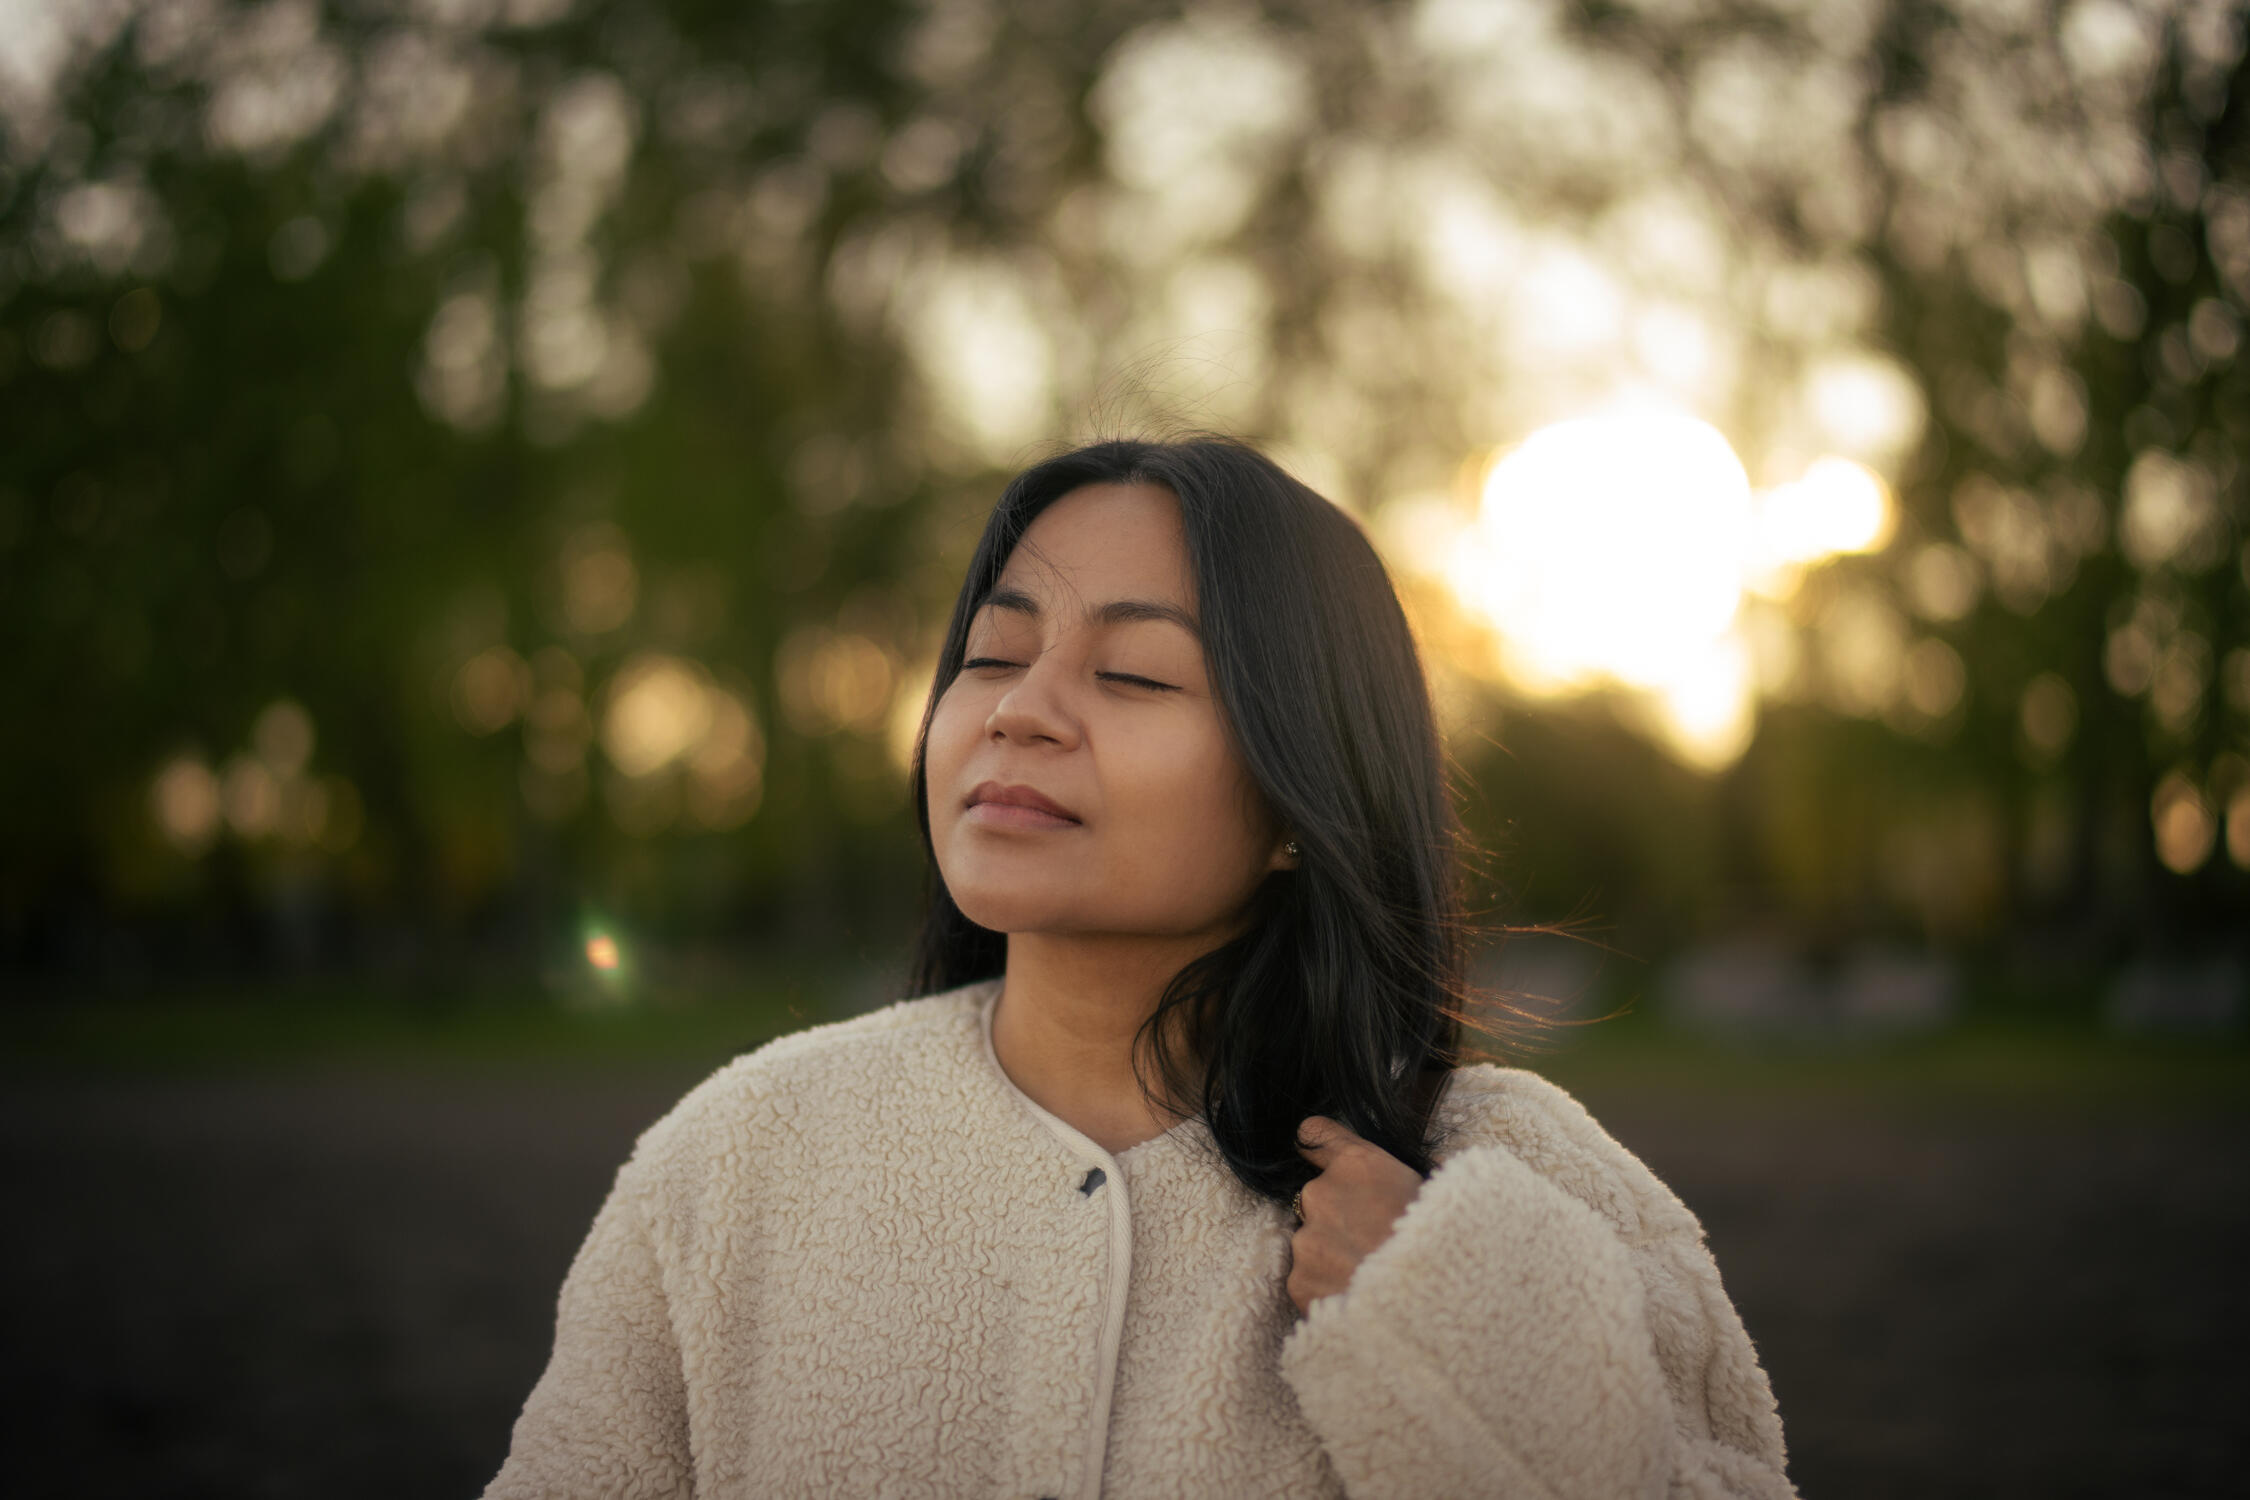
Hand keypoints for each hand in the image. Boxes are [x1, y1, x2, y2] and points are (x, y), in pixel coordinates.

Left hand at [1285, 1115, 1425, 1314]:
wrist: (1440, 1311)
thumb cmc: (1448, 1246)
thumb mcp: (1442, 1193)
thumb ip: (1411, 1175)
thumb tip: (1425, 1166)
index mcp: (1357, 1164)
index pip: (1314, 1134)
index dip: (1320, 1149)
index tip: (1325, 1161)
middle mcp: (1321, 1194)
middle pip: (1316, 1196)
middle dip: (1338, 1216)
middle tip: (1373, 1242)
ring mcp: (1306, 1239)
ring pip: (1312, 1240)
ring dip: (1333, 1255)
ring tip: (1372, 1277)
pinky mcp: (1299, 1281)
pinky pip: (1308, 1279)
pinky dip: (1327, 1289)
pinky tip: (1360, 1300)